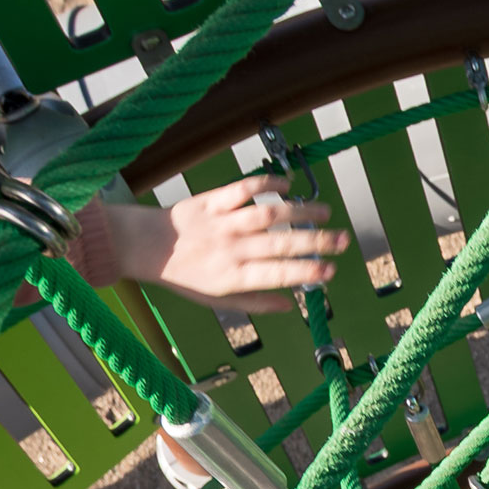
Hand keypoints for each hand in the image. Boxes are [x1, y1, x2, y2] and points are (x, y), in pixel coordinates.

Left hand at [108, 174, 348, 312]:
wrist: (144, 246)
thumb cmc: (184, 276)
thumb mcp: (217, 300)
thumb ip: (255, 303)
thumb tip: (291, 305)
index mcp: (233, 277)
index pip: (278, 274)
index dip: (307, 272)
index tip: (330, 271)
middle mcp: (231, 249)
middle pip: (281, 243)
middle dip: (316, 242)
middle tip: (343, 240)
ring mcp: (222, 222)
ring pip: (268, 214)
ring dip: (301, 211)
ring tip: (325, 212)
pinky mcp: (213, 200)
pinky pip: (244, 188)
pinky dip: (268, 183)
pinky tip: (288, 185)